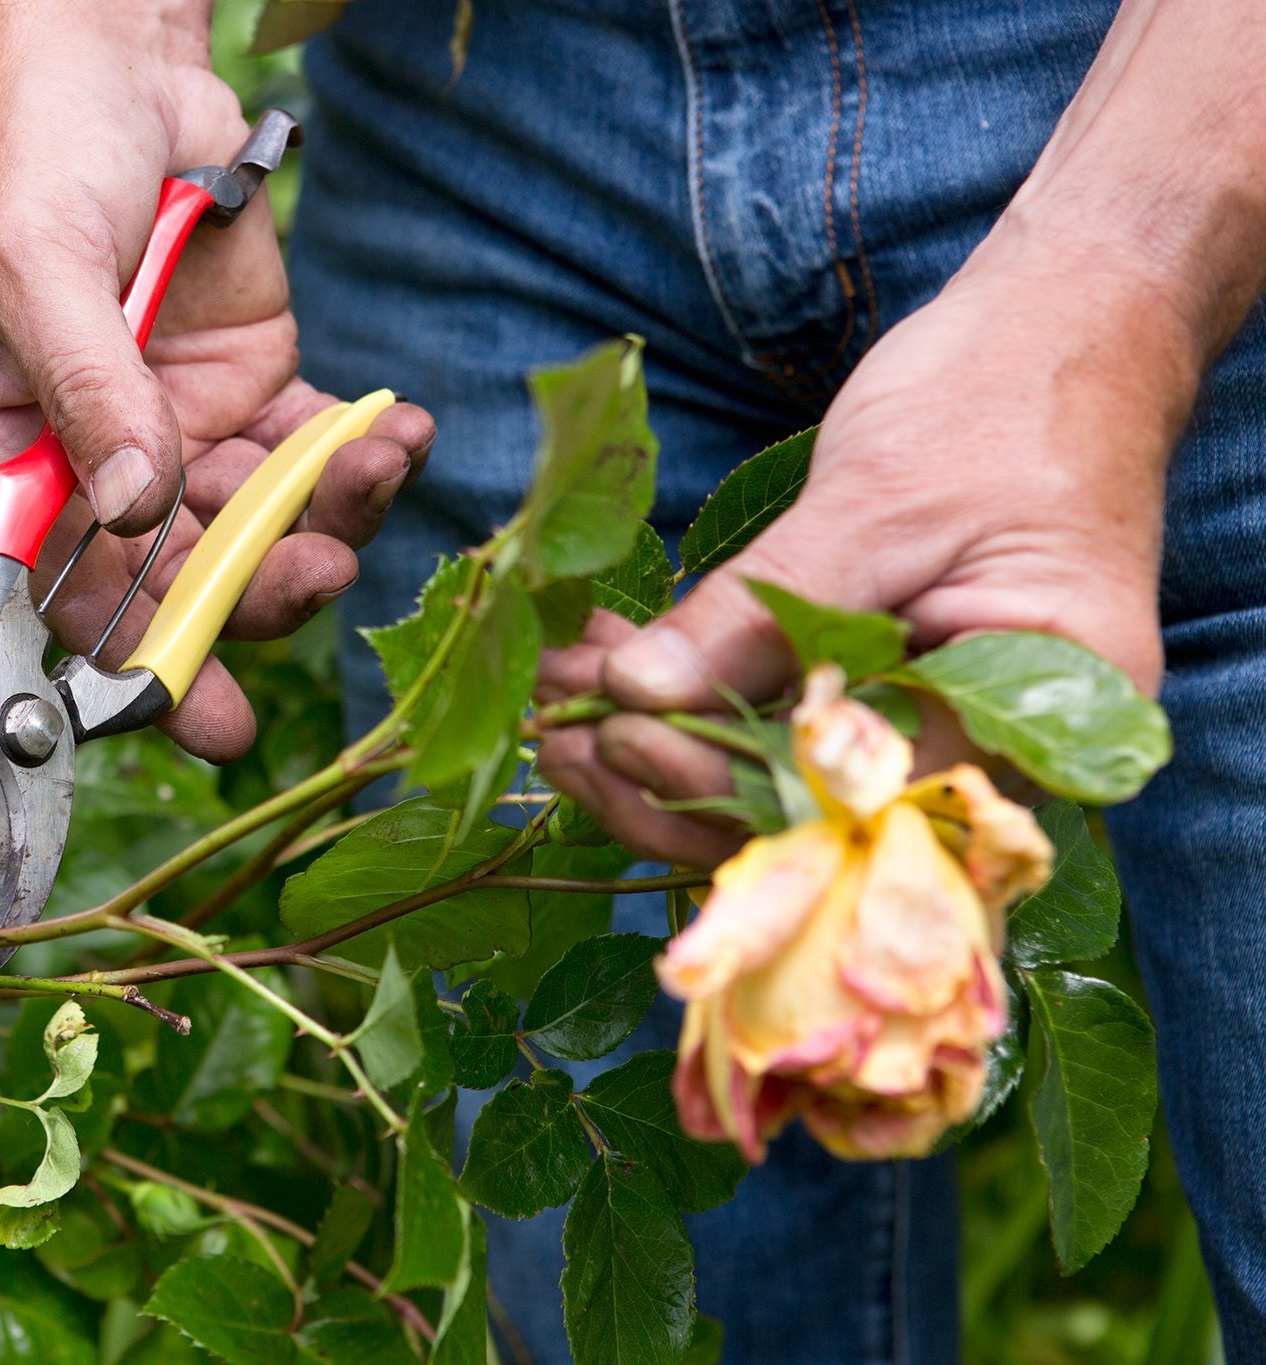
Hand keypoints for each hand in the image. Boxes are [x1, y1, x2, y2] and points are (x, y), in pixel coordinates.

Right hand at [0, 8, 432, 761]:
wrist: (119, 60)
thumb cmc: (39, 153)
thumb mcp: (35, 266)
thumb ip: (86, 387)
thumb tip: (130, 509)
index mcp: (10, 460)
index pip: (65, 591)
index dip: (129, 661)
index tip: (198, 716)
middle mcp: (97, 469)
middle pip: (179, 575)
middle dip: (255, 589)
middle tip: (316, 567)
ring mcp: (182, 433)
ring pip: (261, 524)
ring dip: (327, 515)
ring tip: (378, 469)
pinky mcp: (256, 388)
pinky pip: (314, 451)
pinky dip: (363, 455)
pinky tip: (399, 435)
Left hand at [537, 242, 1196, 864]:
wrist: (1074, 324)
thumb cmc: (1005, 396)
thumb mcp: (874, 503)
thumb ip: (759, 610)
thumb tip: (635, 695)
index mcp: (1027, 721)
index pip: (846, 804)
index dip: (715, 787)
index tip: (612, 733)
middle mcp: (988, 751)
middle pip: (801, 818)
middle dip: (664, 776)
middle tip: (551, 724)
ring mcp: (935, 724)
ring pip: (776, 782)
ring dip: (661, 741)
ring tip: (556, 688)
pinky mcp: (883, 689)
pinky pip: (783, 727)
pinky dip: (696, 701)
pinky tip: (608, 666)